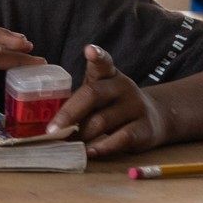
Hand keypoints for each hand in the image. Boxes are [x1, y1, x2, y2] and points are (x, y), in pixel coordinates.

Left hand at [47, 44, 165, 157]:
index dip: (97, 56)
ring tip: (65, 143)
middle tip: (51, 129)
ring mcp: (136, 107)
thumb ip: (79, 100)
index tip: (90, 50)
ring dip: (80, 134)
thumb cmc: (112, 106)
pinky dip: (102, 147)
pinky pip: (121, 139)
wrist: (155, 118)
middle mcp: (123, 87)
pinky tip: (90, 152)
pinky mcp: (145, 129)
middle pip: (93, 95)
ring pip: (102, 121)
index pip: (103, 63)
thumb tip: (48, 121)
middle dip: (69, 113)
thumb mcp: (99, 96)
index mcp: (108, 75)